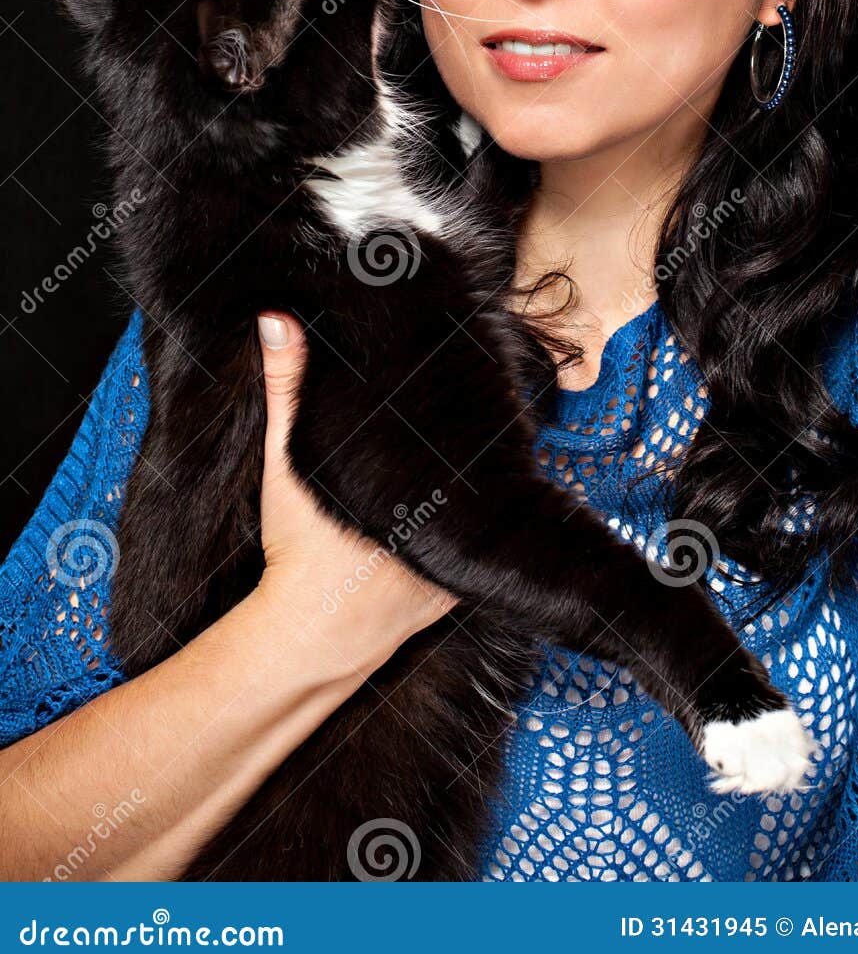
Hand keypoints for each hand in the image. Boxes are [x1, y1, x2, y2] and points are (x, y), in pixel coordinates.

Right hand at [254, 312, 459, 687]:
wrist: (306, 635)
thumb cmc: (299, 547)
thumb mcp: (287, 461)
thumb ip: (287, 388)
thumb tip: (278, 319)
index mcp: (424, 477)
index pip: (467, 426)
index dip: (475, 399)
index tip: (471, 375)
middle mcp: (451, 515)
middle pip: (479, 461)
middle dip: (478, 435)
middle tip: (476, 401)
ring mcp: (461, 555)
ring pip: (483, 503)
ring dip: (479, 481)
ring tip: (476, 444)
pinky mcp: (460, 586)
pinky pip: (479, 545)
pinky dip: (474, 526)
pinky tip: (465, 502)